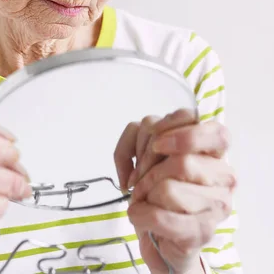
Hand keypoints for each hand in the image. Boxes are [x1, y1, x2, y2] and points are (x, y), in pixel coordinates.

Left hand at [114, 110, 236, 273]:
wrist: (163, 234)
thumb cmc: (158, 185)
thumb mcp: (147, 148)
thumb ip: (145, 132)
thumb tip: (152, 144)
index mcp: (214, 148)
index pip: (207, 127)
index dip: (177, 132)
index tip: (156, 145)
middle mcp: (223, 174)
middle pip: (181, 161)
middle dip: (147, 169)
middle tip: (138, 179)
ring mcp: (217, 205)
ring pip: (169, 188)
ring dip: (143, 192)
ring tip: (141, 197)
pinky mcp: (202, 231)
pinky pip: (162, 217)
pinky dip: (140, 214)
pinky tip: (137, 214)